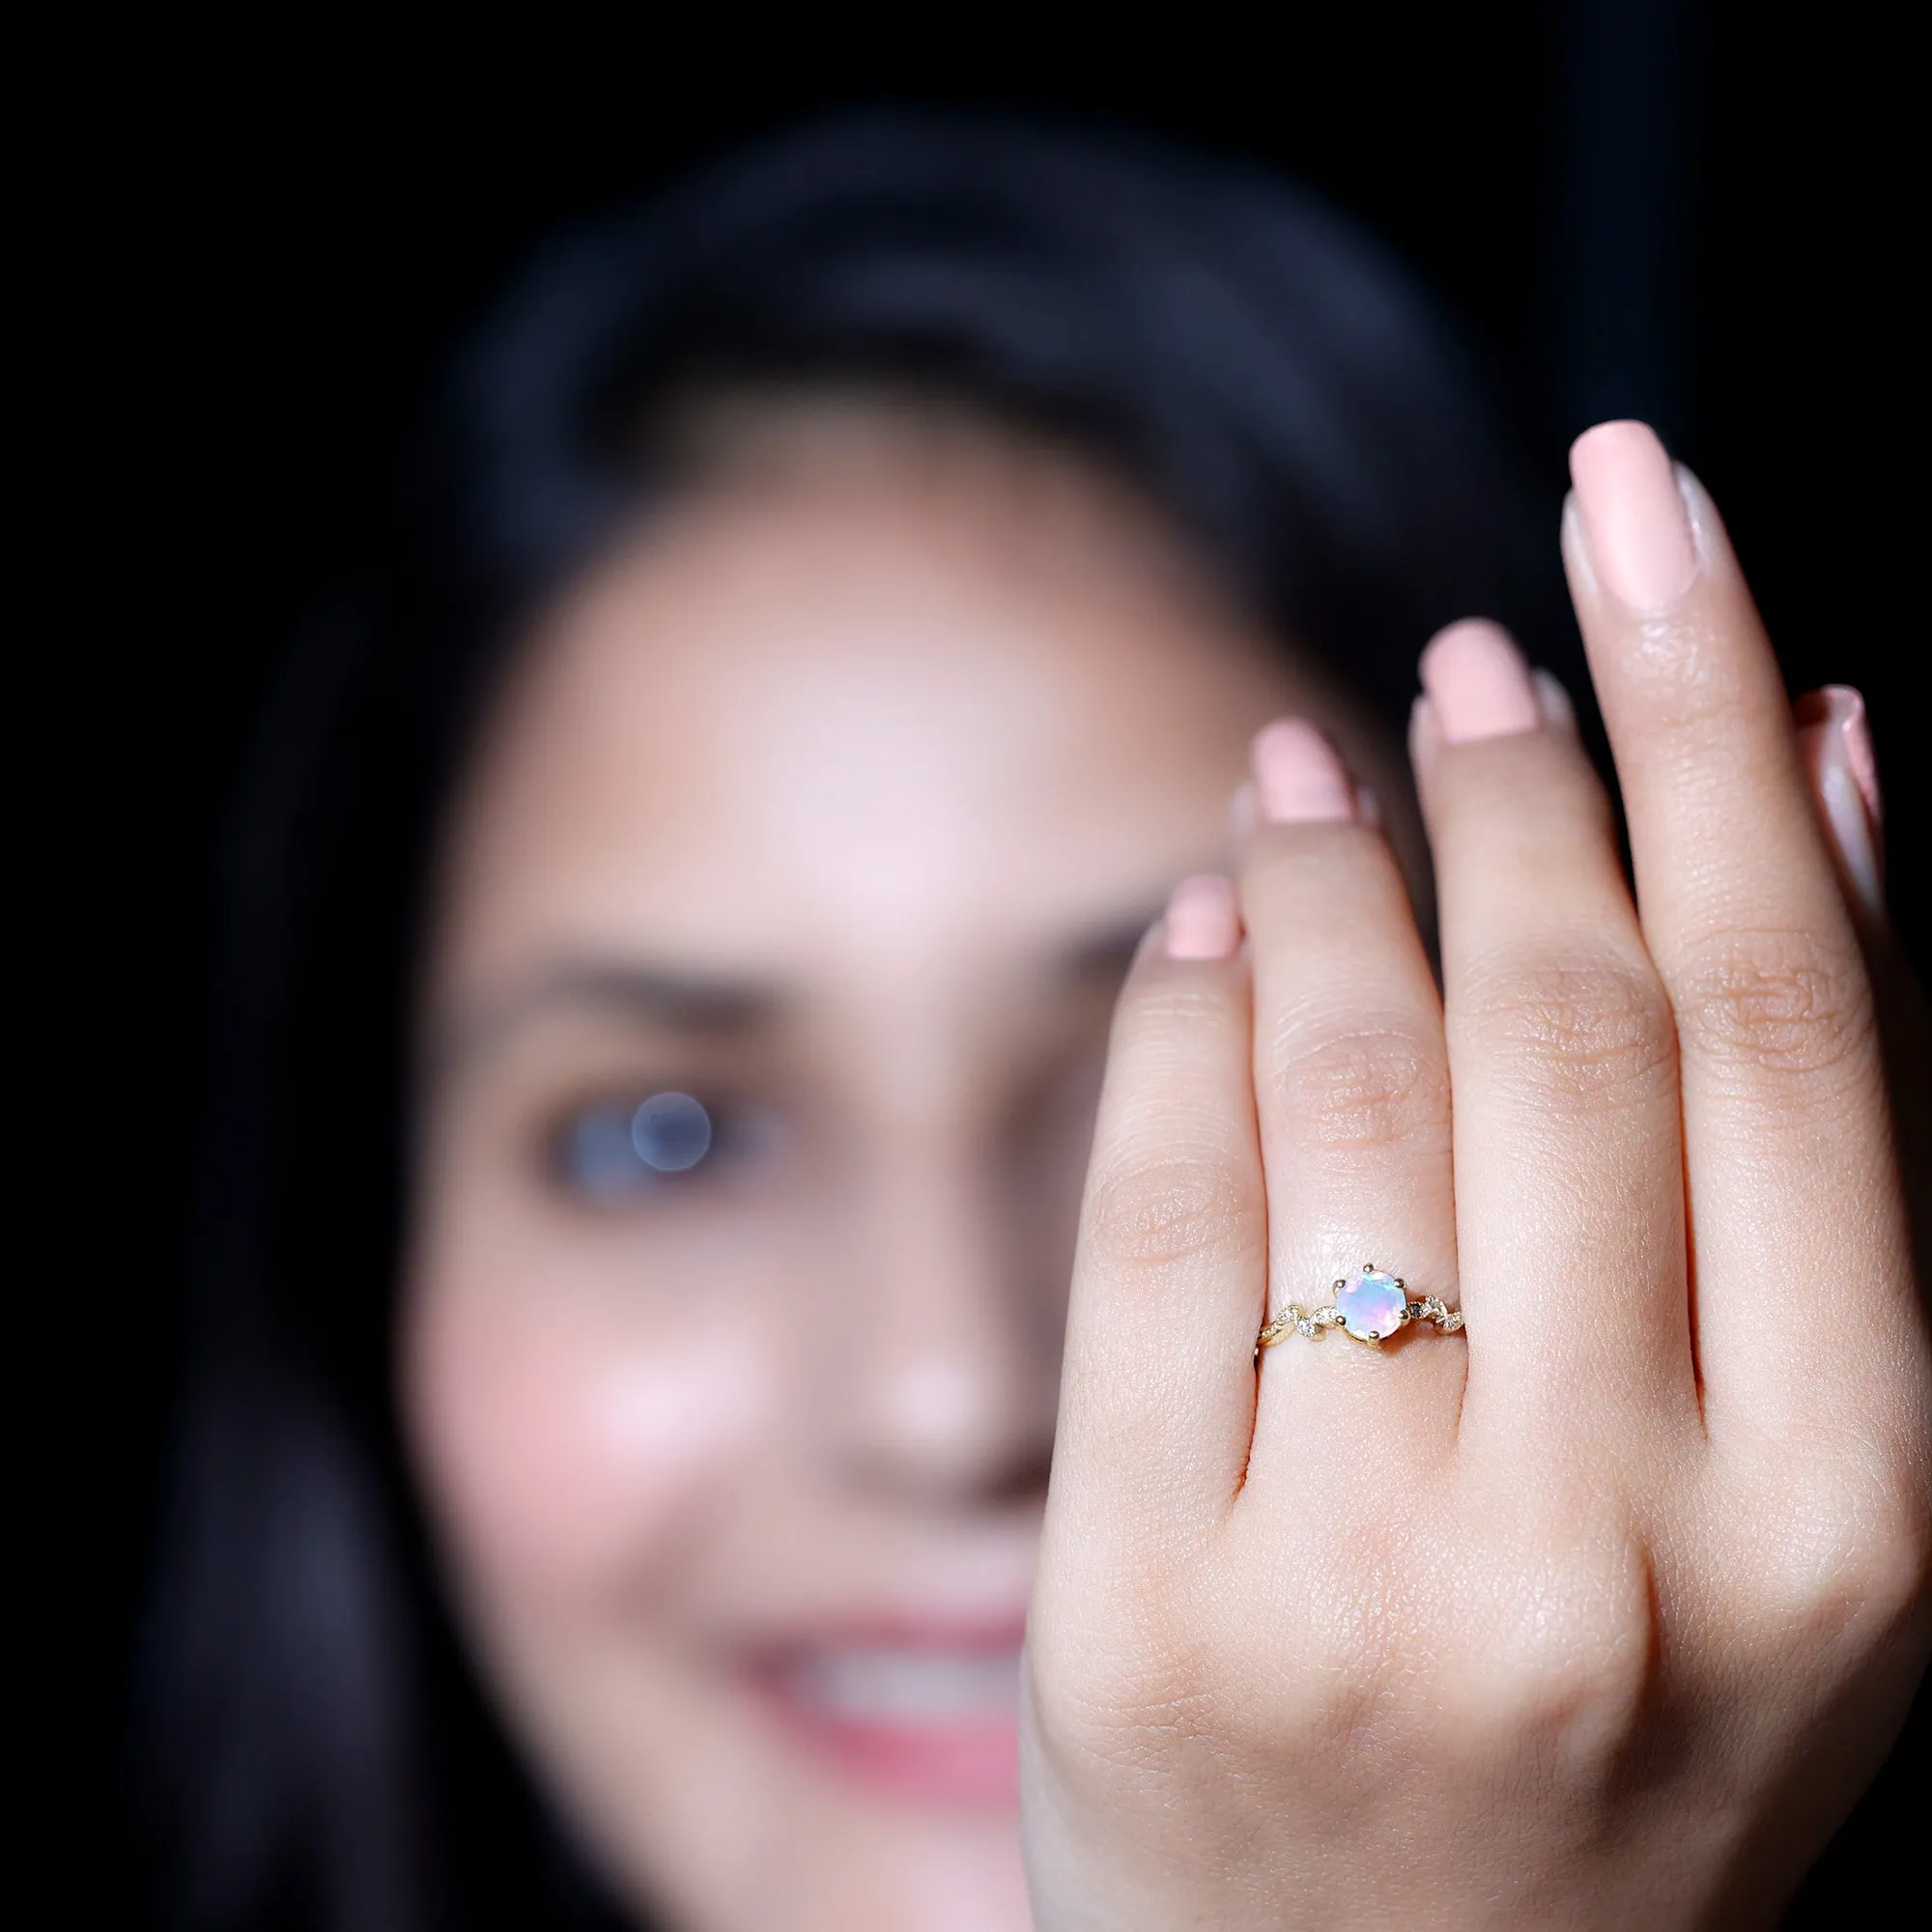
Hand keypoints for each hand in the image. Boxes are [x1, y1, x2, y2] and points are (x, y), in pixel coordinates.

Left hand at [1020, 423, 1931, 1928]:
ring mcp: (1362, 1584)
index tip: (1654, 524)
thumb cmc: (1618, 1753)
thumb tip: (1828, 778)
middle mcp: (1616, 1546)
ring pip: (1348, 1090)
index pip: (1786, 1024)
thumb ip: (1828, 1160)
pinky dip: (1177, 1023)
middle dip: (1526, 776)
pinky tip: (1199, 918)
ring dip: (1334, 870)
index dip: (1717, 728)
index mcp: (1846, 1527)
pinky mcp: (1142, 1611)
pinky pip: (1152, 1223)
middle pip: (1566, 1027)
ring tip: (1330, 756)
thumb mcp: (1805, 1514)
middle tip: (1489, 640)